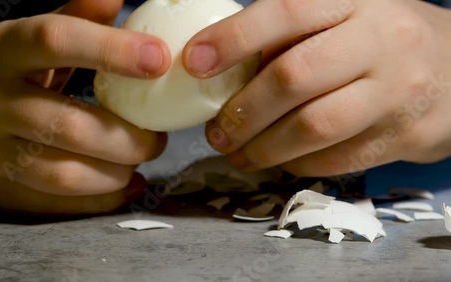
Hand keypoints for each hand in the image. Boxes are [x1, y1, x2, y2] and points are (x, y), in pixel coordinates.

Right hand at [0, 0, 169, 214]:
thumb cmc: (1, 73)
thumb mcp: (27, 40)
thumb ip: (74, 19)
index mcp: (4, 51)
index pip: (57, 41)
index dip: (112, 50)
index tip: (159, 59)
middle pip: (70, 126)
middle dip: (129, 139)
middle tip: (157, 138)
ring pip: (65, 175)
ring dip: (117, 172)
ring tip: (138, 160)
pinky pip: (58, 204)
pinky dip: (101, 199)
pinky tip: (125, 186)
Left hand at [184, 0, 450, 176]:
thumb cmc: (376, 40)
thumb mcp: (340, 17)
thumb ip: (288, 35)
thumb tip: (218, 67)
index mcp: (355, 0)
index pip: (287, 11)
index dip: (234, 38)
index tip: (194, 62)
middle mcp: (380, 40)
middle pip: (294, 77)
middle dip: (243, 111)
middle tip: (216, 132)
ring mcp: (396, 90)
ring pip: (313, 126)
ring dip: (264, 148)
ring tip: (238, 154)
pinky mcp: (401, 135)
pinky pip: (334, 158)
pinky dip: (295, 164)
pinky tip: (278, 160)